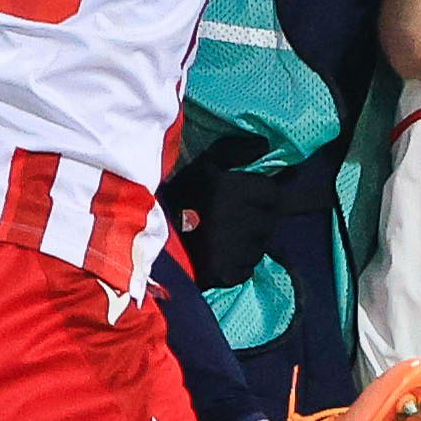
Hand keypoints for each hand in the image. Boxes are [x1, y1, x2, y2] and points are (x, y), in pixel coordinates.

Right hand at [160, 127, 289, 290]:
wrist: (147, 237)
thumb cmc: (179, 196)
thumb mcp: (204, 164)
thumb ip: (235, 150)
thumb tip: (265, 145)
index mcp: (239, 193)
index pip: (273, 193)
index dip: (264, 192)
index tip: (251, 194)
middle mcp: (245, 223)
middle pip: (269, 220)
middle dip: (257, 216)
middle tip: (232, 215)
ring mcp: (239, 252)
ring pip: (259, 245)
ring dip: (249, 240)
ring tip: (223, 234)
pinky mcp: (230, 274)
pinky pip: (246, 267)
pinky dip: (237, 261)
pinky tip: (218, 253)